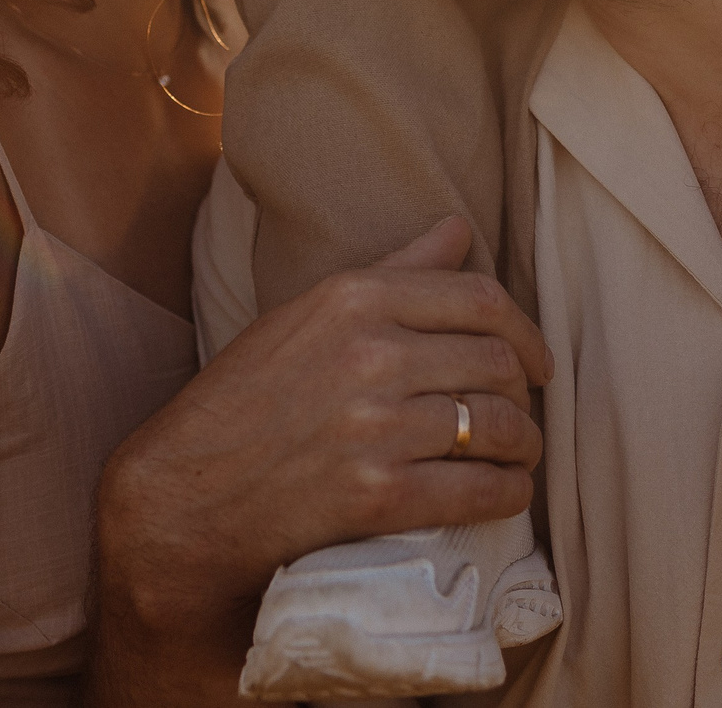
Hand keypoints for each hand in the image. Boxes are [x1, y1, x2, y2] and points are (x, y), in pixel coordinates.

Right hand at [87, 218, 549, 702]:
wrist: (186, 493)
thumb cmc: (243, 401)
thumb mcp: (307, 316)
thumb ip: (392, 271)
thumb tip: (458, 227)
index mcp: (352, 298)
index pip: (479, 298)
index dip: (525, 332)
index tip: (535, 361)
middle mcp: (370, 353)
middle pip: (498, 361)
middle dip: (525, 393)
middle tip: (522, 414)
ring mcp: (377, 425)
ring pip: (498, 425)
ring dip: (523, 445)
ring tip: (517, 455)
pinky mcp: (380, 494)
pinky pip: (480, 489)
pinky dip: (507, 494)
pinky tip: (504, 494)